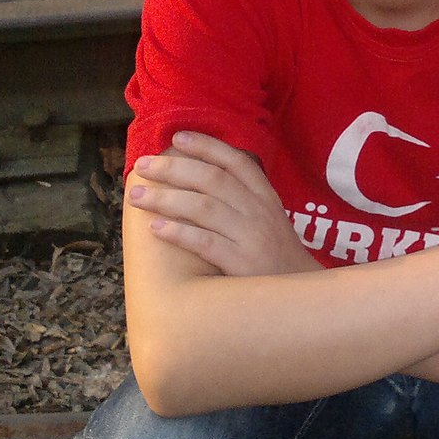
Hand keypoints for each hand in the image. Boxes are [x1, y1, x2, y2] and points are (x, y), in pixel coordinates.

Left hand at [126, 133, 317, 276]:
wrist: (301, 299)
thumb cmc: (275, 258)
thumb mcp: (269, 220)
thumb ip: (243, 198)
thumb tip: (199, 178)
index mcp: (265, 197)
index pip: (236, 161)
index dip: (206, 146)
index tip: (176, 138)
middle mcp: (259, 212)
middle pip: (212, 180)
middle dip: (173, 169)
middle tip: (142, 166)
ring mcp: (252, 237)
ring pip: (204, 208)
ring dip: (166, 198)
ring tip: (137, 196)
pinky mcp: (243, 264)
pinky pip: (206, 243)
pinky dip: (179, 232)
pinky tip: (156, 228)